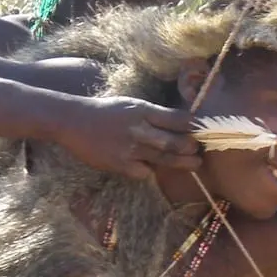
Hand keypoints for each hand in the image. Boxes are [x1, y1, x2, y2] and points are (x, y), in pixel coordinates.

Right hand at [57, 96, 202, 177]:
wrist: (73, 121)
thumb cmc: (106, 112)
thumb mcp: (131, 104)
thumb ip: (153, 114)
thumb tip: (181, 123)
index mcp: (143, 110)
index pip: (177, 119)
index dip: (193, 127)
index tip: (203, 131)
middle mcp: (139, 129)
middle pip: (175, 142)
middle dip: (191, 148)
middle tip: (200, 150)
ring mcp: (130, 148)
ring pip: (164, 159)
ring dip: (183, 163)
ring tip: (195, 164)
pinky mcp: (119, 164)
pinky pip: (144, 172)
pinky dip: (150, 171)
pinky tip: (152, 168)